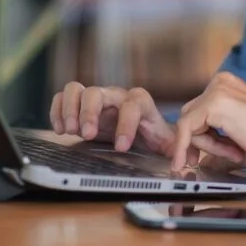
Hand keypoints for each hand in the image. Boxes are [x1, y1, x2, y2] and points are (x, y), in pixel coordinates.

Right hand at [49, 82, 174, 154]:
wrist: (138, 128)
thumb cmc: (151, 134)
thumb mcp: (166, 141)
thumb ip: (178, 146)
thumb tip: (187, 156)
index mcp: (139, 103)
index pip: (132, 105)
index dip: (126, 124)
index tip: (121, 147)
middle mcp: (115, 95)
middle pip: (98, 92)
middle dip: (90, 114)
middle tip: (87, 135)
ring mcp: (96, 97)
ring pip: (78, 89)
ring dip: (70, 109)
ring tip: (69, 130)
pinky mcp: (80, 103)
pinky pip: (64, 96)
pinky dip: (57, 110)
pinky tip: (59, 129)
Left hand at [171, 71, 245, 171]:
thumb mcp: (237, 137)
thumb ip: (216, 139)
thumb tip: (198, 152)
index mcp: (228, 86)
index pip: (198, 111)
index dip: (197, 137)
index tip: (194, 156)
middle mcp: (221, 82)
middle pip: (191, 115)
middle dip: (198, 142)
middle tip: (201, 161)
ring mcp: (217, 90)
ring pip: (189, 123)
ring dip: (205, 146)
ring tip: (235, 154)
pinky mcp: (214, 103)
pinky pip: (186, 128)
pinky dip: (183, 147)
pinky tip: (185, 160)